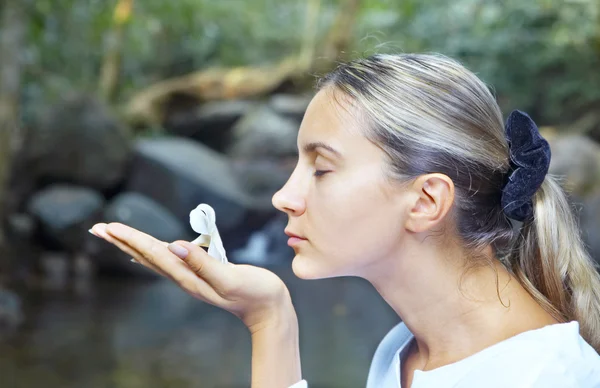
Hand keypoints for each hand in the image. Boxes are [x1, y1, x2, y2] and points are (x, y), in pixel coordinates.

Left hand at [90, 222, 293, 330]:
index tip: (110, 226)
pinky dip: (151, 253)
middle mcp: (184, 277)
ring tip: (114, 235)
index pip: (153, 254)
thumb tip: (175, 245)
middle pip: (146, 256)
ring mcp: (190, 277)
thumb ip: (204, 263)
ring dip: (132, 245)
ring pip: (154, 258)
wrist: (267, 308)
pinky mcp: (199, 274)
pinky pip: (168, 261)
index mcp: (188, 276)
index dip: (131, 238)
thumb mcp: (231, 277)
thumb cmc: (255, 292)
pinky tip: (147, 251)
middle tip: (97, 228)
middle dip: (121, 241)